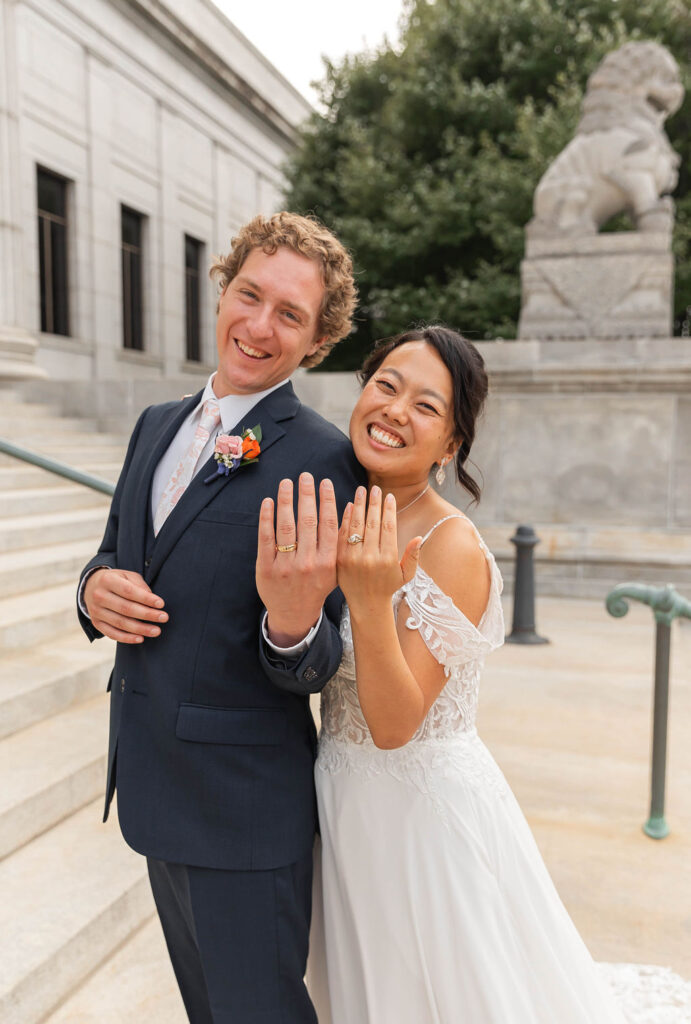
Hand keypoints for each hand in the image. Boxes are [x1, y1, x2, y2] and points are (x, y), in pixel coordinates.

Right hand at [83, 568, 167, 643]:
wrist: (91, 587)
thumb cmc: (117, 581)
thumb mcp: (127, 576)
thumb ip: (139, 585)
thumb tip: (152, 599)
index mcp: (107, 580)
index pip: (129, 591)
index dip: (146, 598)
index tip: (161, 604)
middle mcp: (99, 596)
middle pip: (126, 608)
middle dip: (147, 614)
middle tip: (164, 618)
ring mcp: (95, 611)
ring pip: (120, 623)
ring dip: (140, 629)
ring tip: (156, 631)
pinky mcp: (96, 623)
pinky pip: (112, 633)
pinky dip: (127, 638)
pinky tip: (141, 639)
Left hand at [256, 473, 339, 645]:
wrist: (295, 614)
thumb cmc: (318, 587)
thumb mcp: (336, 568)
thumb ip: (342, 541)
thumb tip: (350, 507)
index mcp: (328, 562)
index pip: (328, 524)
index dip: (326, 500)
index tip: (324, 482)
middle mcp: (308, 563)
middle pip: (307, 522)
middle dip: (306, 495)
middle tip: (305, 476)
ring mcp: (286, 566)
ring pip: (286, 527)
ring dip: (286, 501)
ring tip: (286, 483)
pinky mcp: (266, 569)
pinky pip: (266, 539)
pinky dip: (266, 519)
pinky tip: (268, 502)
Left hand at [337, 486, 420, 612]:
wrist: (366, 605)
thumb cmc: (388, 587)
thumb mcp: (406, 575)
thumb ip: (413, 556)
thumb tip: (419, 537)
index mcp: (387, 559)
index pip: (388, 527)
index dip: (389, 510)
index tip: (389, 496)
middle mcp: (370, 558)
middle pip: (372, 523)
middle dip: (374, 503)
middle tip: (376, 488)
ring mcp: (352, 558)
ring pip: (356, 526)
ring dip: (359, 506)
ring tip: (362, 491)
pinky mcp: (339, 559)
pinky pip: (343, 535)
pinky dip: (346, 519)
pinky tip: (350, 506)